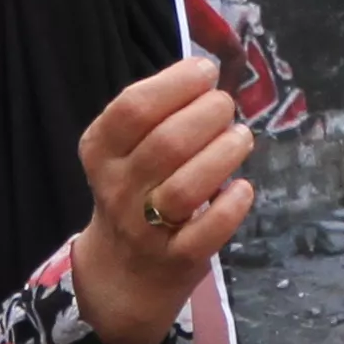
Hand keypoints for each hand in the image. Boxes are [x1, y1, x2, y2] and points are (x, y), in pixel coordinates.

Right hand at [71, 57, 252, 343]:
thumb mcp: (125, 150)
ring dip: (222, 154)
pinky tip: (242, 188)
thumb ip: (157, 113)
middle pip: (165, 144)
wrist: (122, 272)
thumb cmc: (135, 191)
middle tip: (225, 107)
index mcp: (101, 150)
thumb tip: (205, 73)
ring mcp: (144, 227)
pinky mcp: (176, 258)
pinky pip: (206, 232)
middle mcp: (117, 188)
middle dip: (207, 115)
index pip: (132, 108)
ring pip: (185, 187)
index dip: (175, 84)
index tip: (205, 71)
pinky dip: (231, 206)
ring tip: (240, 138)